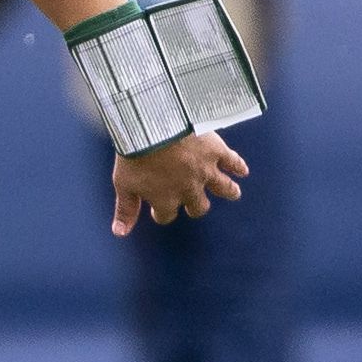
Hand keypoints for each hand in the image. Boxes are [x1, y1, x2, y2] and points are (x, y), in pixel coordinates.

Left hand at [111, 131, 245, 235]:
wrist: (152, 127)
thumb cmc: (134, 154)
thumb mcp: (124, 184)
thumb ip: (125, 209)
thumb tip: (119, 234)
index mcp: (166, 200)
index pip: (165, 215)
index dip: (160, 213)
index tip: (156, 210)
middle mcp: (189, 190)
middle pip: (198, 206)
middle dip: (194, 206)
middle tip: (192, 202)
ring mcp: (205, 172)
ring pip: (225, 188)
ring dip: (229, 192)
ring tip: (233, 193)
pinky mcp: (216, 152)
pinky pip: (233, 162)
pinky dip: (239, 167)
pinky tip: (243, 170)